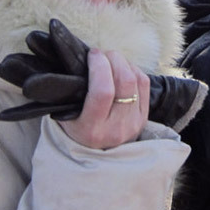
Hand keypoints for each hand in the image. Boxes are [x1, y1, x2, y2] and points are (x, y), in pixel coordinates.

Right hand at [0, 19, 201, 128]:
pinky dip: (134, 70)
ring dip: (124, 62)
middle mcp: (116, 128)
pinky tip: (122, 69)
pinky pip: (144, 84)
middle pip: (124, 82)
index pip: (103, 92)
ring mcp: (133, 124)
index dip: (100, 67)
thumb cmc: (76, 130)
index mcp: (92, 129)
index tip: (92, 54)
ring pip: (136, 81)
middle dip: (113, 59)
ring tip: (110, 59)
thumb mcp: (65, 116)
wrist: (97, 155)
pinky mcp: (144, 118)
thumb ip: (67, 93)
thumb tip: (70, 59)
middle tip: (101, 54)